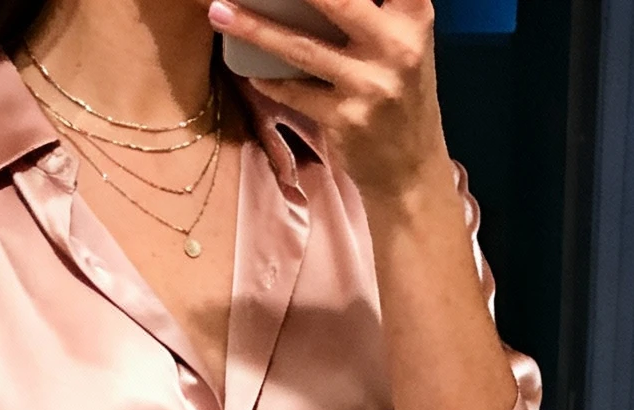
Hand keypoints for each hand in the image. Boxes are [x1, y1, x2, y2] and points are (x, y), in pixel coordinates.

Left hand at [208, 0, 446, 201]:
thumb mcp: (402, 42)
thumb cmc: (400, 93)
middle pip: (337, 0)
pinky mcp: (345, 120)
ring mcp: (369, 85)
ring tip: (219, 12)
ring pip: (302, 46)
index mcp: (414, 16)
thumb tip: (315, 1)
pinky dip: (269, 81)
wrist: (412, 170)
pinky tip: (250, 71)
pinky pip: (295, 93)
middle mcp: (397, 46)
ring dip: (254, 28)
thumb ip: (374, 9)